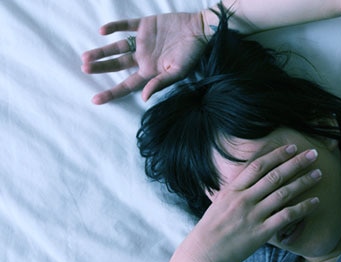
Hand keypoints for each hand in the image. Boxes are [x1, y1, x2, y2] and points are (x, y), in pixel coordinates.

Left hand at [81, 12, 207, 104]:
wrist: (199, 29)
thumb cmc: (192, 54)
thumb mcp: (178, 72)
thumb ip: (160, 83)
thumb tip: (144, 97)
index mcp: (150, 72)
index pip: (127, 85)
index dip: (111, 93)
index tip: (95, 100)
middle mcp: (143, 58)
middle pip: (117, 66)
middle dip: (101, 68)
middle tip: (84, 69)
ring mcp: (142, 42)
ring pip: (116, 47)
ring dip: (101, 51)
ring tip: (85, 56)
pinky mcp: (144, 25)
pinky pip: (125, 26)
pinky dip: (113, 27)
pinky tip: (102, 31)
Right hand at [164, 145, 321, 261]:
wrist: (202, 253)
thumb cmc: (210, 228)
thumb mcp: (219, 201)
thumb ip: (235, 189)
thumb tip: (248, 177)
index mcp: (233, 189)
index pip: (258, 166)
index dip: (277, 155)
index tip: (291, 147)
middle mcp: (244, 199)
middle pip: (275, 176)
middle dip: (296, 163)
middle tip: (312, 154)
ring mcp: (253, 215)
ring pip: (283, 193)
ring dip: (303, 182)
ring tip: (318, 173)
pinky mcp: (261, 232)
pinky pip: (286, 217)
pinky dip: (303, 208)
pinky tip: (315, 202)